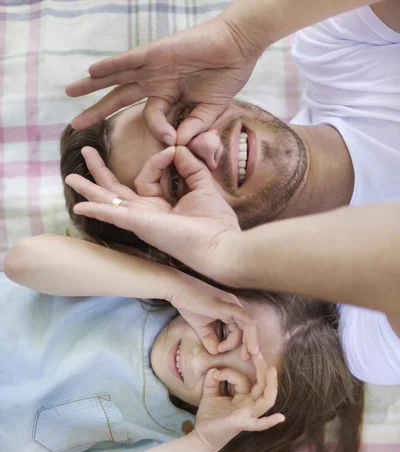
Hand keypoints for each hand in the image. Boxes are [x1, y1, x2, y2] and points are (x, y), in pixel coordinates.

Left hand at [65, 14, 260, 144]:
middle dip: (97, 111)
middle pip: (119, 99)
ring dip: (92, 85)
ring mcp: (153, 67)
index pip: (152, 119)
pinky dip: (111, 65)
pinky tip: (92, 70)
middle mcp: (156, 82)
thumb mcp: (210, 110)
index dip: (158, 132)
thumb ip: (194, 127)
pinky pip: (129, 60)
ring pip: (116, 78)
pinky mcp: (156, 53)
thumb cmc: (227, 76)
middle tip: (76, 124)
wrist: (238, 47)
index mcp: (169, 97)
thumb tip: (177, 144)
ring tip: (70, 92)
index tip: (171, 141)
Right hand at [70, 146, 242, 286]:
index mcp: (160, 207)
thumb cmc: (216, 222)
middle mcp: (146, 214)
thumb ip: (190, 167)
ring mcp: (140, 220)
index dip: (157, 159)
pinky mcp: (139, 223)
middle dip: (100, 172)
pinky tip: (78, 206)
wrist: (220, 245)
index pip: (147, 176)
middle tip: (86, 152)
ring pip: (109, 201)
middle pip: (116, 191)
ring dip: (89, 189)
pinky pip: (113, 215)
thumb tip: (177, 147)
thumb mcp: (203, 186)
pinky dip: (96, 210)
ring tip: (69, 177)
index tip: (173, 149)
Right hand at [167, 273, 258, 357]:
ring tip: (246, 354)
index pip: (241, 331)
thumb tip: (215, 353)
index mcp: (231, 312)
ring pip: (247, 325)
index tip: (224, 352)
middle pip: (248, 329)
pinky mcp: (225, 304)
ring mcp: (231, 304)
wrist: (178, 290)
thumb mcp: (201, 327)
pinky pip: (240, 313)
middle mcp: (235, 307)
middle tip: (247, 358)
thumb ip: (209, 340)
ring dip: (249, 340)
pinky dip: (248, 320)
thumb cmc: (189, 305)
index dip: (238, 345)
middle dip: (250, 345)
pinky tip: (254, 325)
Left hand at [193, 355, 284, 450]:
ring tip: (271, 370)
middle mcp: (250, 405)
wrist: (202, 436)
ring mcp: (248, 415)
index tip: (215, 373)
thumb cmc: (210, 416)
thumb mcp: (209, 393)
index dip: (229, 373)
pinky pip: (258, 424)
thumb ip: (212, 380)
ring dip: (270, 385)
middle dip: (262, 369)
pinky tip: (280, 417)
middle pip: (263, 386)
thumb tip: (215, 370)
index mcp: (244, 398)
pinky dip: (269, 421)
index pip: (244, 380)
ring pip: (266, 400)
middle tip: (258, 352)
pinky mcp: (242, 424)